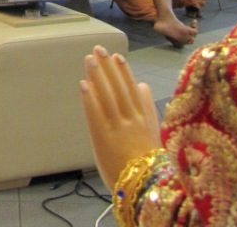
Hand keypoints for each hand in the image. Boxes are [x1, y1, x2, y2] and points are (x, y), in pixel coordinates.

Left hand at [80, 46, 160, 190]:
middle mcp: (132, 120)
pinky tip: (83, 84)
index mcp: (144, 118)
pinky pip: (95, 114)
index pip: (133, 89)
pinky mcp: (104, 139)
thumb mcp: (153, 131)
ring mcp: (118, 128)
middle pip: (119, 88)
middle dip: (108, 68)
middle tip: (98, 49)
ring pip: (107, 97)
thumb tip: (142, 84)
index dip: (124, 72)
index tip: (117, 56)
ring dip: (98, 76)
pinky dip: (89, 98)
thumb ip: (147, 107)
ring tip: (90, 59)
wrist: (145, 187)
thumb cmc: (148, 161)